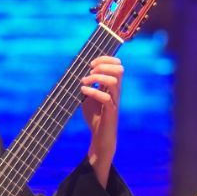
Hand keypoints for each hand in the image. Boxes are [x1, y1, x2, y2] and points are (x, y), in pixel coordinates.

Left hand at [80, 56, 123, 187]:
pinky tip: (83, 91)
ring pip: (114, 81)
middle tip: (89, 71)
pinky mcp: (111, 112)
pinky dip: (93, 92)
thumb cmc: (94, 116)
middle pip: (119, 70)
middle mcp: (116, 91)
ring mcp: (115, 101)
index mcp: (112, 86)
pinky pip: (106, 98)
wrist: (100, 136)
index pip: (117, 65)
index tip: (91, 63)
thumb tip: (76, 71)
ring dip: (97, 78)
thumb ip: (86, 84)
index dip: (105, 59)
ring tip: (84, 82)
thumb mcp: (87, 96)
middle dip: (103, 65)